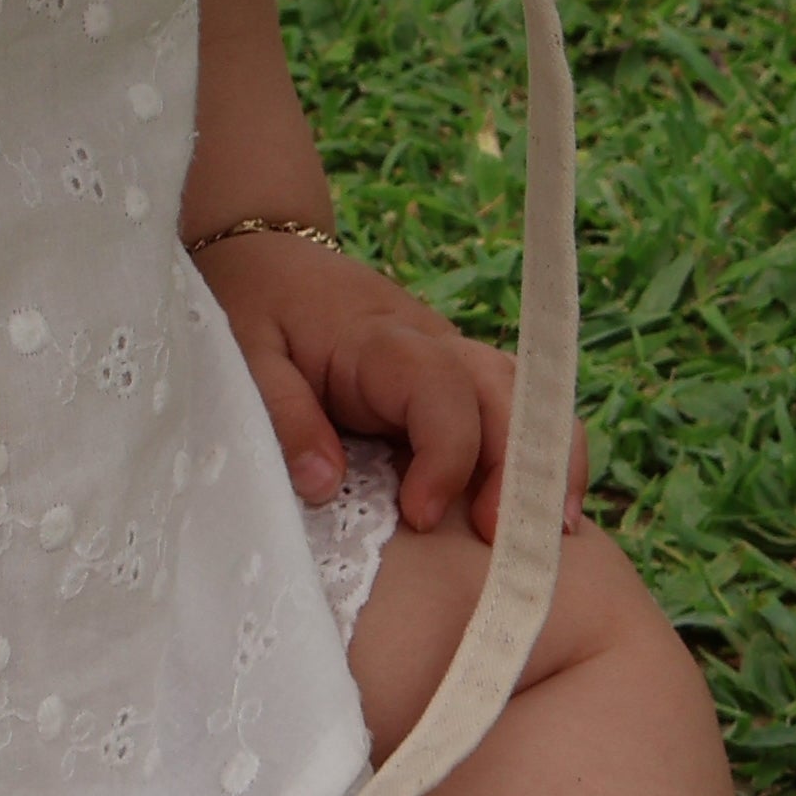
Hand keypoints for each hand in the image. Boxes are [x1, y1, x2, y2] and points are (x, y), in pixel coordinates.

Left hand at [189, 227, 589, 541]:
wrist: (268, 255)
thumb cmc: (254, 305)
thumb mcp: (245, 356)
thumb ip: (285, 416)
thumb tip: (326, 486)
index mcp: (382, 340)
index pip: (443, 391)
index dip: (447, 456)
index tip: (420, 516)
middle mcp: (435, 346)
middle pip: (509, 393)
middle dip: (521, 467)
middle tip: (506, 540)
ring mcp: (453, 362)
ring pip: (527, 399)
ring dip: (545, 464)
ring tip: (550, 537)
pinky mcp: (456, 383)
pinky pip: (515, 414)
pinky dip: (536, 460)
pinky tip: (541, 517)